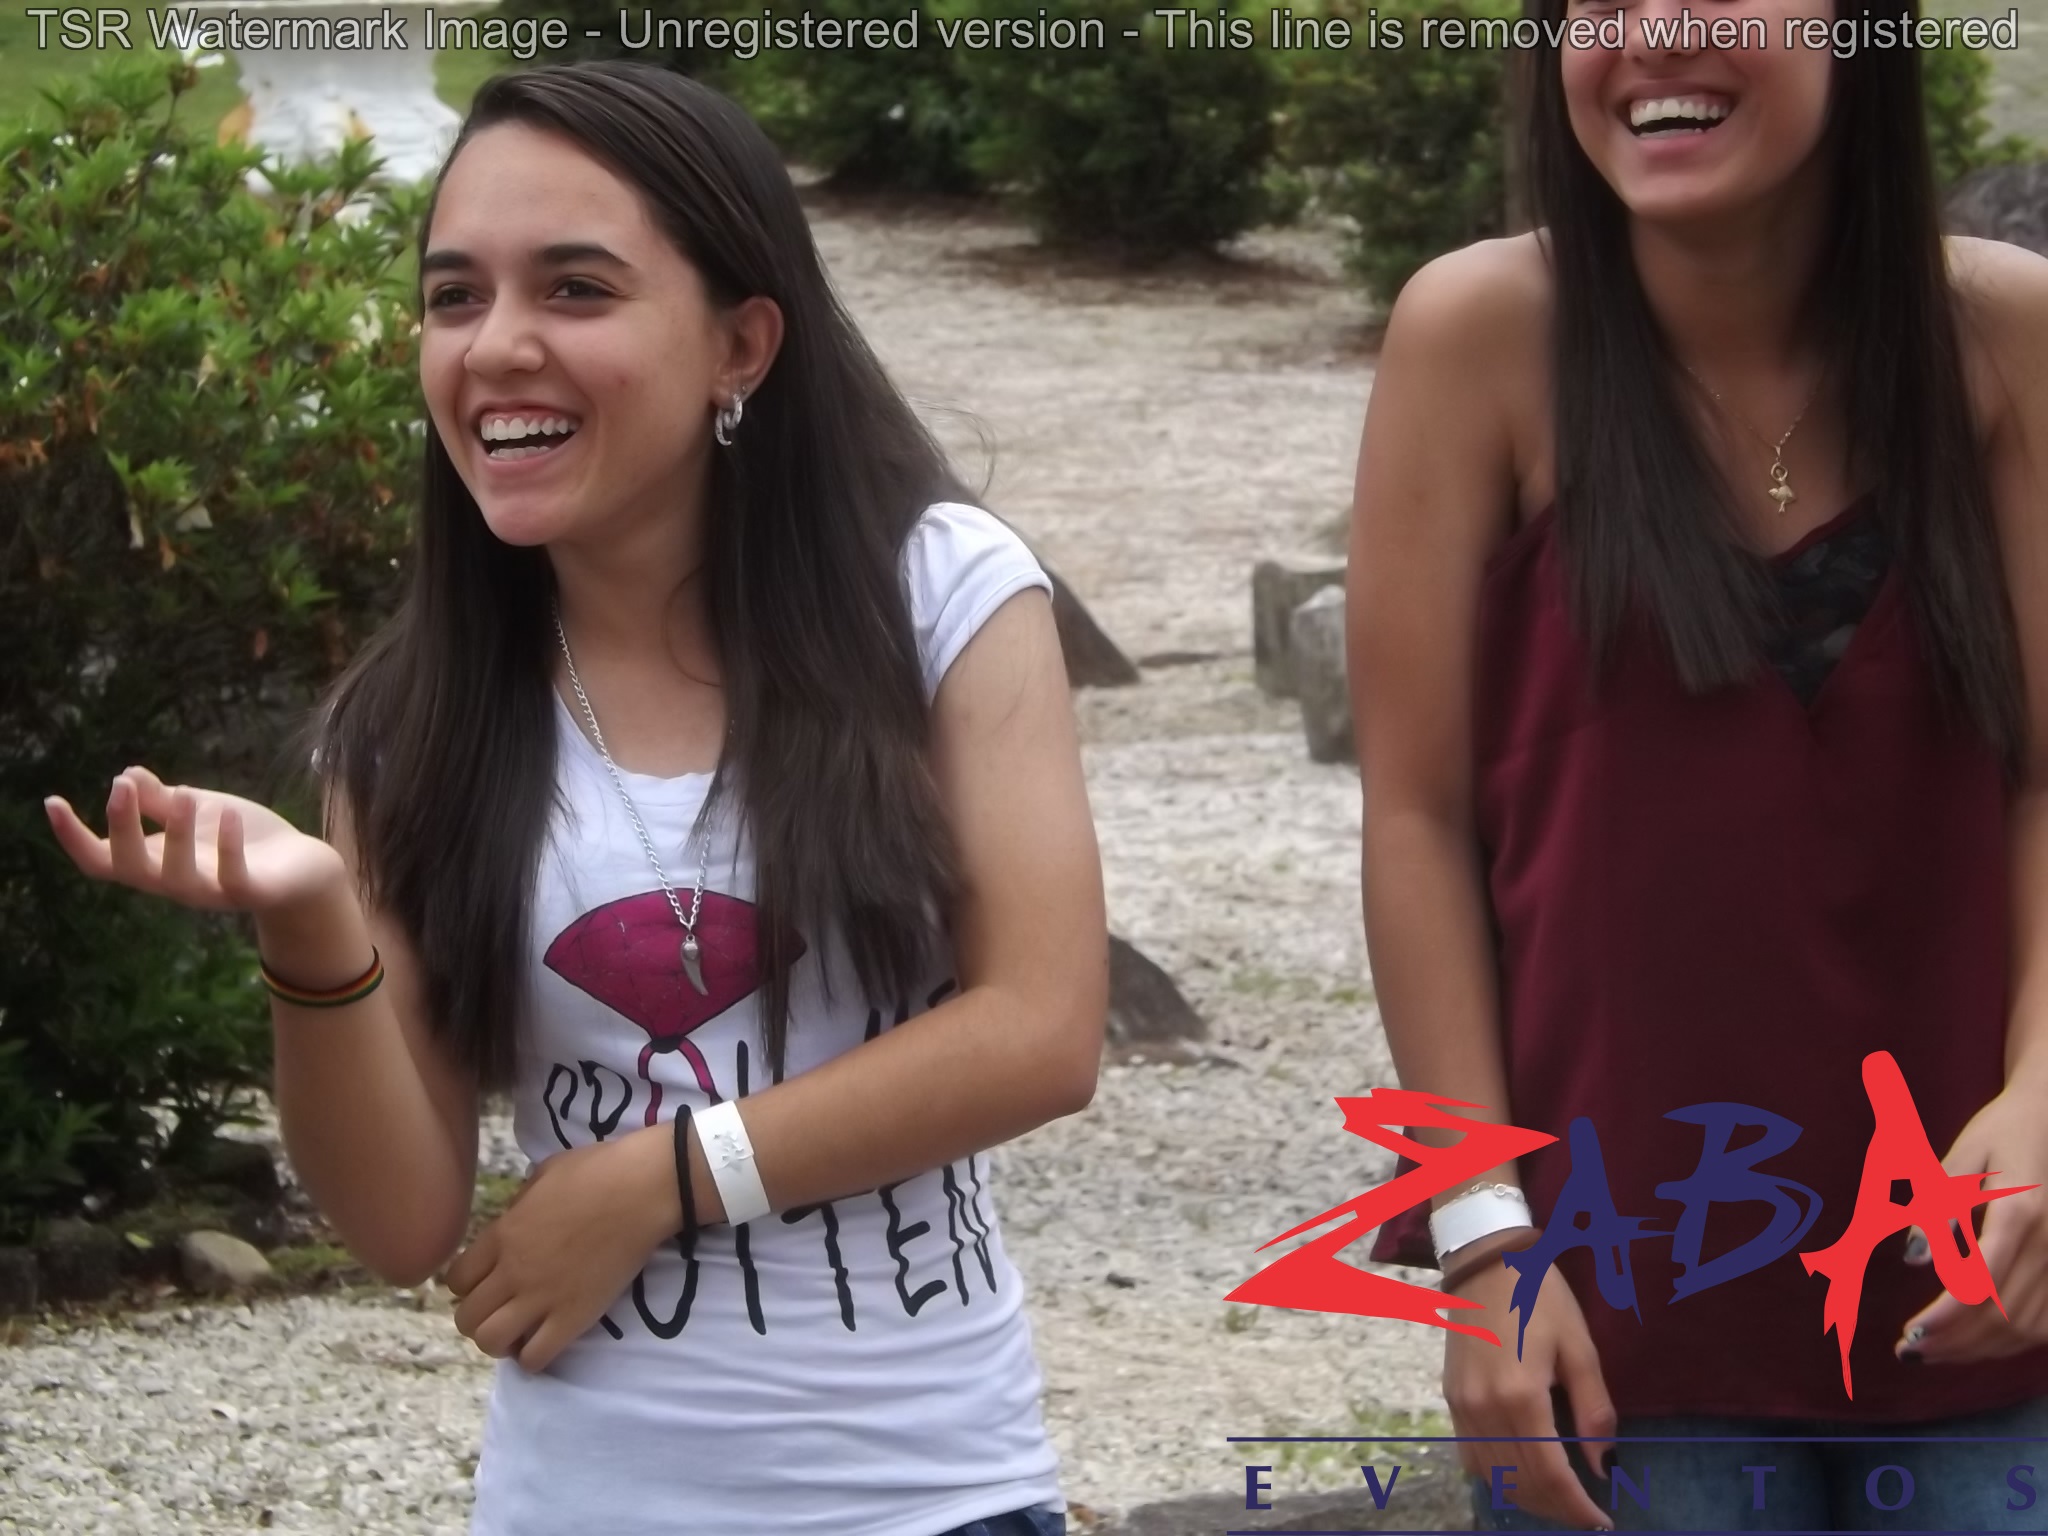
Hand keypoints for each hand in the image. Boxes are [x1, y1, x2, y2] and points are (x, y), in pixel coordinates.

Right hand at [45, 766, 344, 915]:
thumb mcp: (199, 812)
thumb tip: (127, 774)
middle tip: (119, 787)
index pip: (100, 859)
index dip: (72, 836)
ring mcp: (212, 891)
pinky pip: (234, 879)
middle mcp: (174, 882)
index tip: (52, 801)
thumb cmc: (244, 839)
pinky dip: (230, 847)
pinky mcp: (252, 893)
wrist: (304, 868)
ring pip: (177, 877)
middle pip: (129, 868)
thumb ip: (162, 800)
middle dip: (121, 828)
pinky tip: (230, 814)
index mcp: (155, 861)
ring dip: (177, 834)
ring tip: (185, 793)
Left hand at [444, 1128, 676, 1373]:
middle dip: (478, 1319)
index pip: (456, 1280)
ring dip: (499, 1342)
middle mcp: (512, 1271)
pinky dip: (532, 1357)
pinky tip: (545, 1341)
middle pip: (467, 1317)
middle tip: (503, 1312)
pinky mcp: (574, 1317)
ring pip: (490, 1341)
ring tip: (519, 1333)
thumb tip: (515, 1219)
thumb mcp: (543, 1174)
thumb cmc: (598, 1171)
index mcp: (502, 1234)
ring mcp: (542, 1297)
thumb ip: (520, 1204)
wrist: (642, 1189)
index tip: (487, 1284)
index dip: (467, 1287)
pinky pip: (535, 1357)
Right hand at [1444, 1253, 1615, 1531]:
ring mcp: (1462, 1405)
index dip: (1576, 1507)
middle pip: (1520, 1483)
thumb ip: (1594, 1410)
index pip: (1549, 1474)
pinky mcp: (1451, 1399)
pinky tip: (1521, 1477)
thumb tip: (1602, 1464)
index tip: (1601, 1521)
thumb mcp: (1580, 1347)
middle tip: (1586, 1515)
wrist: (1485, 1261)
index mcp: (1521, 1396)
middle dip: (1556, 1509)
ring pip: (1493, 1477)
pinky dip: (1498, 1479)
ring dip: (1527, 1498)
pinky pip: (1472, 1457)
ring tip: (1559, 1501)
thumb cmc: (1540, 1297)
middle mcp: (1485, 1408)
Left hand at [1898, 1086, 2047, 1362]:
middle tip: (1910, 1350)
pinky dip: (2011, 1341)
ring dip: (1979, 1348)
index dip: (1948, 1315)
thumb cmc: (2000, 1131)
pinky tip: (1975, 1343)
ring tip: (1933, 1353)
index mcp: (2020, 1214)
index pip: (1982, 1281)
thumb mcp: (1960, 1157)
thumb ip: (1937, 1207)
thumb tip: (1917, 1260)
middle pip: (2004, 1314)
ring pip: (2027, 1326)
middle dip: (1956, 1341)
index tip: (1913, 1333)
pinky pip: (2045, 1323)